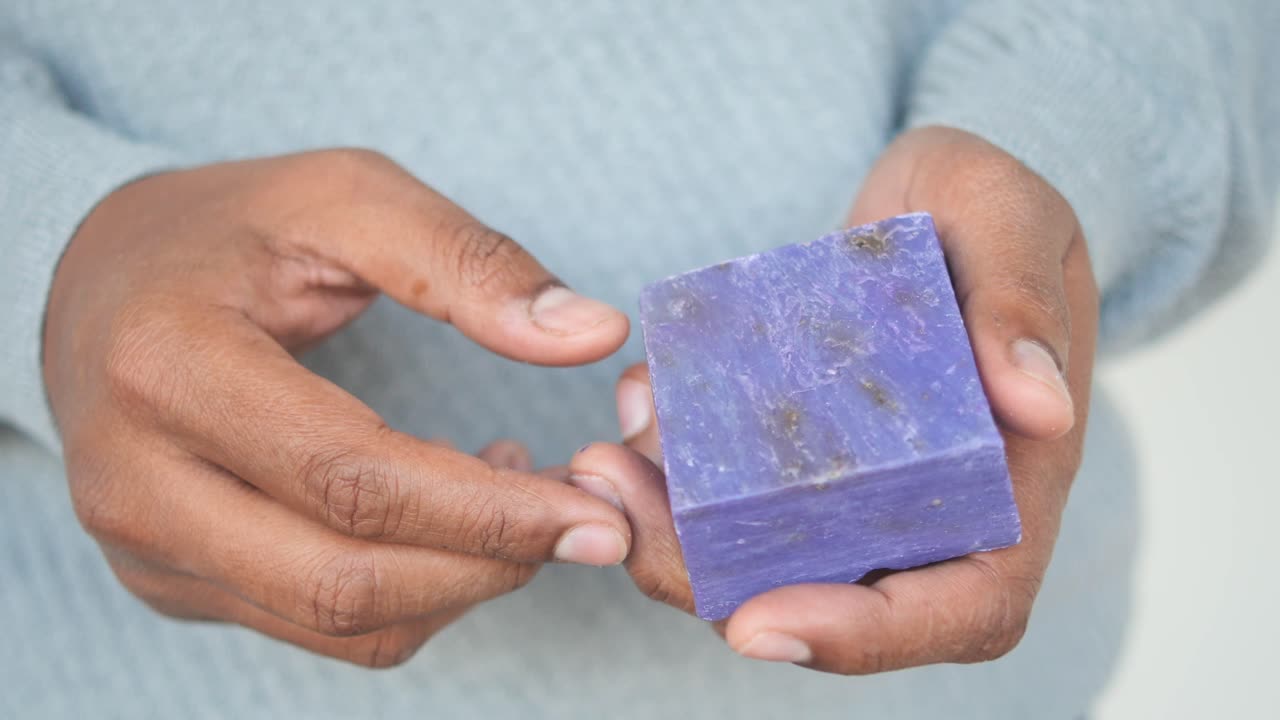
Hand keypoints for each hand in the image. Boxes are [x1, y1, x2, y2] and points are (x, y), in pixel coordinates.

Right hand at [43, 149, 632, 666]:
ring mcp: (147, 546)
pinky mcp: (169, 580)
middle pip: (342, 579)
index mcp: (168, 367)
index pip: (351, 480)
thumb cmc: (230, 229)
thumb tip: (595, 333)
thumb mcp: (346, 198)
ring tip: (527, 501)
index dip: (489, 511)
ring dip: (462, 583)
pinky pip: (317, 624)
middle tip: (589, 523)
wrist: (98, 283)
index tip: (598, 512)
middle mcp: (136, 480)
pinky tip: (456, 519)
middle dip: (490, 566)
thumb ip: (469, 261)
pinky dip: (414, 591)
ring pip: (337, 621)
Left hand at [569, 126, 1098, 672]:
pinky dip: (668, 468)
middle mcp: (928, 512)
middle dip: (715, 583)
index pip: (963, 610)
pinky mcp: (797, 455)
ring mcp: (854, 492)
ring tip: (602, 462)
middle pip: (828, 600)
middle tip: (622, 514)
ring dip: (669, 533)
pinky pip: (726, 492)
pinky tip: (634, 407)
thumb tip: (1041, 409)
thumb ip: (1023, 303)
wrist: (935, 199)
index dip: (865, 638)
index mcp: (1009, 487)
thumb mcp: (1013, 218)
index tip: (759, 625)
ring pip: (760, 558)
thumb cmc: (989, 205)